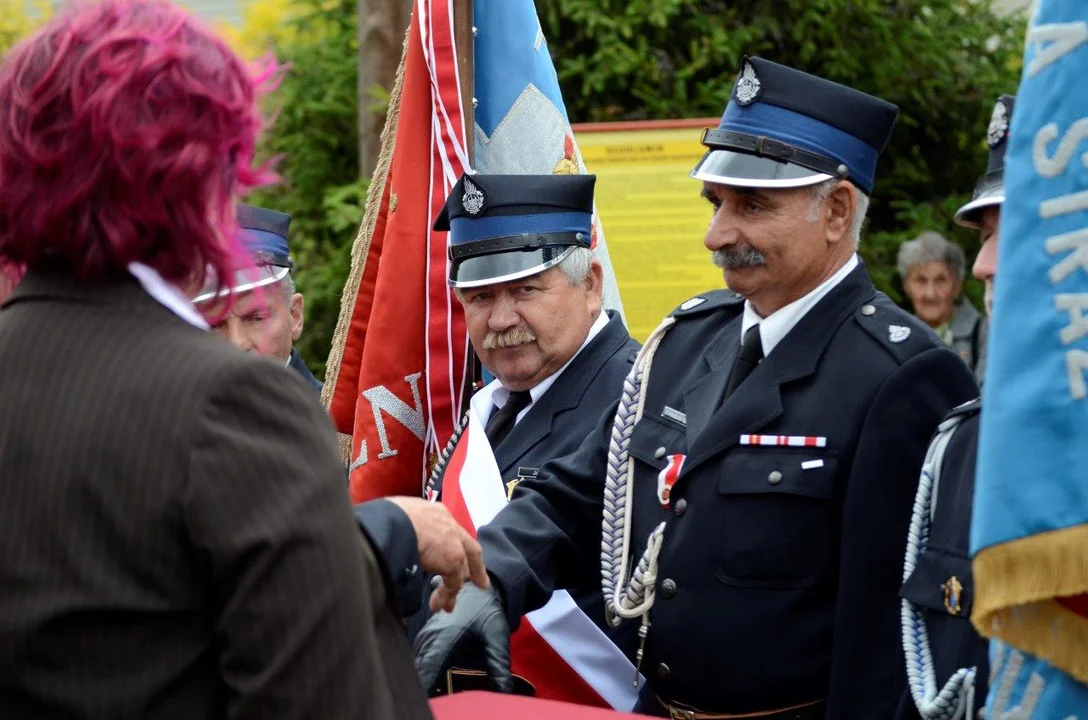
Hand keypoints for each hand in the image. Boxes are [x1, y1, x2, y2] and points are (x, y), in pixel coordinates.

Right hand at [385, 496, 488, 611]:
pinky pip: (453, 583)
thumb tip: (401, 542)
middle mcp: (449, 525)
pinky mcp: (453, 560)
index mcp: (436, 513)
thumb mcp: (399, 520)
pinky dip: (445, 595)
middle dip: (473, 568)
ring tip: (446, 605)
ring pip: (460, 568)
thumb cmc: (386, 519)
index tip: (458, 556)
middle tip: (480, 583)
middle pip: (468, 549)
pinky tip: (437, 604)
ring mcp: (454, 542)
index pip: (451, 530)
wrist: (392, 524)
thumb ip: (408, 531)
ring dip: (452, 589)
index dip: (457, 544)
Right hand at [413, 584, 512, 695]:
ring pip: (418, 655)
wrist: (484, 587)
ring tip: (429, 684)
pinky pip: (421, 647)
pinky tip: (430, 669)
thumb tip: (504, 690)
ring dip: (422, 669)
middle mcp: (432, 633)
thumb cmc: (490, 610)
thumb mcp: (497, 636)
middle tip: (426, 694)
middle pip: (419, 663)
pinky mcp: (429, 628)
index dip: (425, 683)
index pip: (428, 666)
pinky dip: (423, 659)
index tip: (424, 696)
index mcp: (446, 636)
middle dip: (422, 679)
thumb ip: (498, 664)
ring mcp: (429, 629)